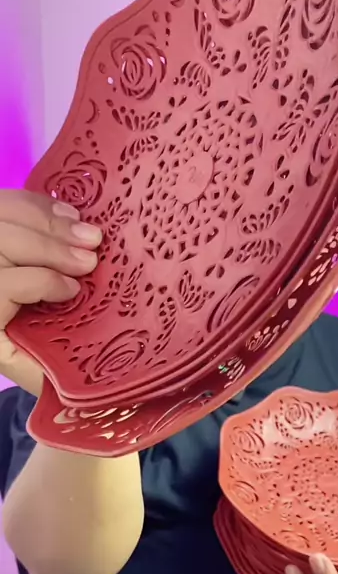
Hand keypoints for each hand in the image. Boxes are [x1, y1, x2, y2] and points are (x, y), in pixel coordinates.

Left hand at [0, 190, 101, 395]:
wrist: (15, 334)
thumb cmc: (31, 357)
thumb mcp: (30, 371)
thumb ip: (40, 369)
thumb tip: (72, 371)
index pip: (2, 287)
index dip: (41, 282)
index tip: (75, 290)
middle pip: (2, 243)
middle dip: (50, 246)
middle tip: (91, 255)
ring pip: (5, 215)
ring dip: (50, 221)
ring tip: (89, 233)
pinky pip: (8, 202)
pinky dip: (40, 204)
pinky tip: (71, 214)